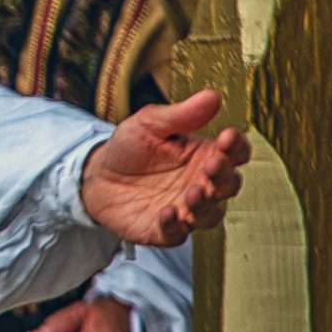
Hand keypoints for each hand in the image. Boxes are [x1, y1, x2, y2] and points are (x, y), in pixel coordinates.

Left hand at [77, 90, 247, 246]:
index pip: (235, 152)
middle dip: (223, 176)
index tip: (227, 137)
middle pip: (228, 185)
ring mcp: (185, 209)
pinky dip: (174, 226)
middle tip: (211, 165)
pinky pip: (176, 234)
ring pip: (209, 215)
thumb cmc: (129, 147)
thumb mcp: (149, 124)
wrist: (95, 175)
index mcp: (206, 155)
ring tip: (193, 193)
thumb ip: (180, 115)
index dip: (236, 147)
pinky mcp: (163, 230)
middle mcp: (202, 184)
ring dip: (205, 206)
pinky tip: (167, 213)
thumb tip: (212, 97)